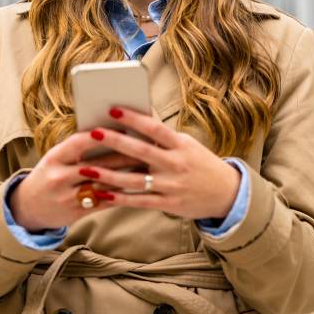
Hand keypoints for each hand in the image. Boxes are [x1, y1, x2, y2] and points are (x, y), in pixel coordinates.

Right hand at [9, 130, 144, 230]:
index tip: (122, 128)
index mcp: (54, 158)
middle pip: (97, 165)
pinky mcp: (76, 213)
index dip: (101, 136)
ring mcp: (68, 197)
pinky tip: (138, 187)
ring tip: (147, 166)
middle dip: (124, 156)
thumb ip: (77, 149)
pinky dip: (122, 194)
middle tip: (146, 148)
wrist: (28, 207)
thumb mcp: (55, 159)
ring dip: (128, 176)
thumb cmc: (48, 175)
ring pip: (104, 184)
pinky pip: (104, 202)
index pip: (78, 143)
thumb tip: (110, 133)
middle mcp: (59, 178)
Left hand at [80, 106, 241, 219]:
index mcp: (182, 145)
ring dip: (108, 175)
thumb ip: (164, 138)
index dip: (134, 119)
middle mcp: (176, 164)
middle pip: (141, 152)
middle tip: (93, 133)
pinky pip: (140, 201)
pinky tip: (102, 194)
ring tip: (86, 169)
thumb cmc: (201, 164)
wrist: (227, 193)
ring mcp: (172, 186)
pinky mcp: (169, 204)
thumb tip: (137, 120)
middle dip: (115, 142)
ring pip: (135, 180)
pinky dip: (120, 198)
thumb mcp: (188, 145)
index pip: (155, 128)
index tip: (114, 109)